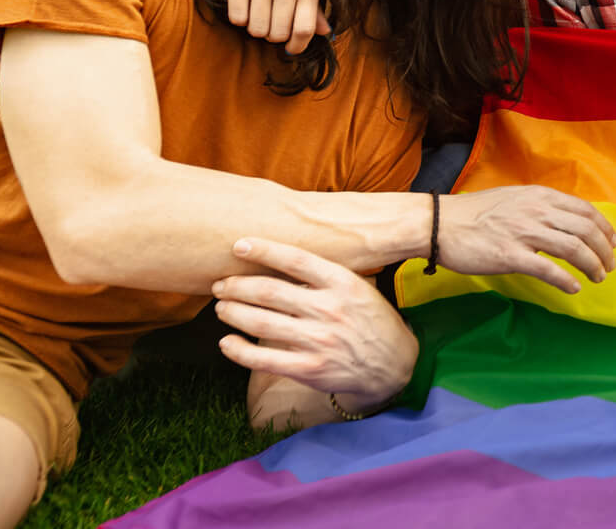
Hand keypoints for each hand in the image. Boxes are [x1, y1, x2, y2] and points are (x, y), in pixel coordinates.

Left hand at [213, 238, 416, 414]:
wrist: (394, 364)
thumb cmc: (371, 320)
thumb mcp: (358, 289)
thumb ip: (323, 278)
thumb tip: (278, 263)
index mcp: (343, 283)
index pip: (296, 260)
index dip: (264, 250)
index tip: (239, 245)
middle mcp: (330, 310)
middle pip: (270, 292)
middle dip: (237, 285)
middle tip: (221, 284)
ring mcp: (319, 341)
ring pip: (261, 323)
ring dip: (233, 312)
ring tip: (221, 307)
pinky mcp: (310, 369)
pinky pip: (264, 359)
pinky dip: (239, 350)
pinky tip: (227, 342)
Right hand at [225, 0, 329, 54]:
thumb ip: (315, 1)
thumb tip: (324, 32)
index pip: (305, 29)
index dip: (297, 45)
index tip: (291, 48)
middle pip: (278, 32)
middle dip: (274, 34)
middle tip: (271, 22)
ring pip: (256, 28)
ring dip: (256, 27)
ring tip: (259, 12)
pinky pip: (236, 16)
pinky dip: (240, 17)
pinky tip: (244, 3)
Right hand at [437, 185, 615, 293]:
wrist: (439, 223)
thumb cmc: (475, 214)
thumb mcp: (515, 199)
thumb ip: (541, 206)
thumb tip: (565, 220)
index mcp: (540, 196)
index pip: (585, 210)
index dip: (605, 228)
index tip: (613, 243)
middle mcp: (537, 211)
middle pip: (585, 230)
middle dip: (604, 251)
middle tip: (609, 266)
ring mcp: (524, 233)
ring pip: (573, 249)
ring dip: (592, 265)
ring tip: (598, 277)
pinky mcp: (510, 255)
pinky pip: (548, 269)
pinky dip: (567, 280)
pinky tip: (574, 288)